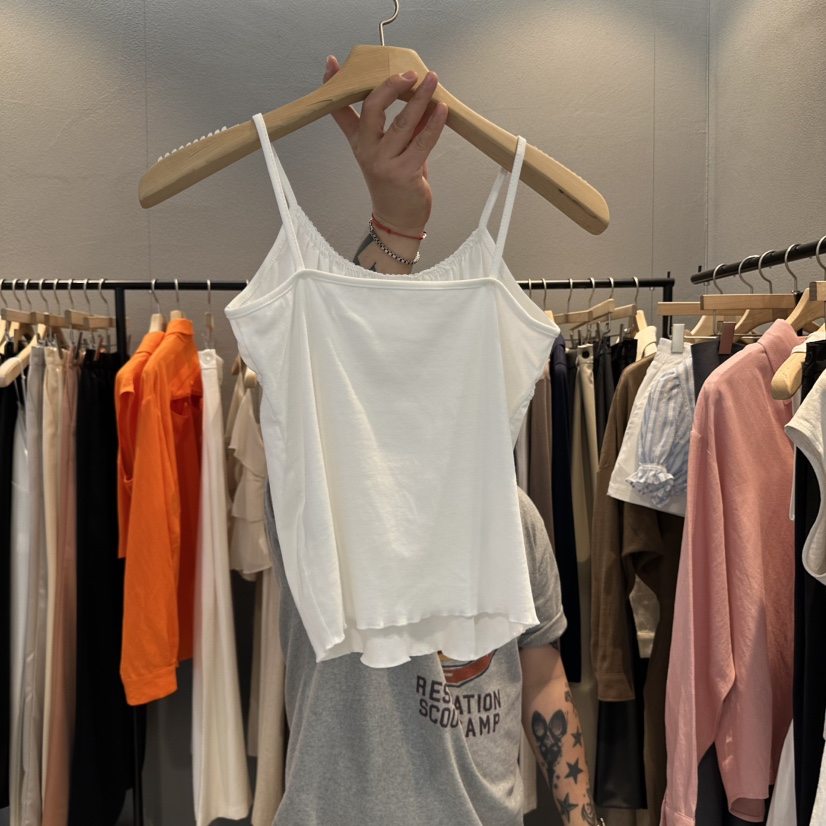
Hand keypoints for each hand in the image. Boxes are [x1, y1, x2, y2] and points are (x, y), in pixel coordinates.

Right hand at [323, 55, 447, 234]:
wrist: (397, 220)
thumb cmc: (396, 184)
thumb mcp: (391, 151)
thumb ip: (402, 126)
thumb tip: (421, 97)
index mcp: (360, 143)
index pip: (342, 112)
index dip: (335, 87)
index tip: (332, 64)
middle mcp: (368, 151)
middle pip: (372, 109)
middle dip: (389, 86)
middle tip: (407, 72)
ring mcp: (384, 162)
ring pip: (401, 122)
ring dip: (419, 98)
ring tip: (431, 80)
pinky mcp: (404, 173)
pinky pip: (422, 142)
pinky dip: (434, 124)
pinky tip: (442, 110)